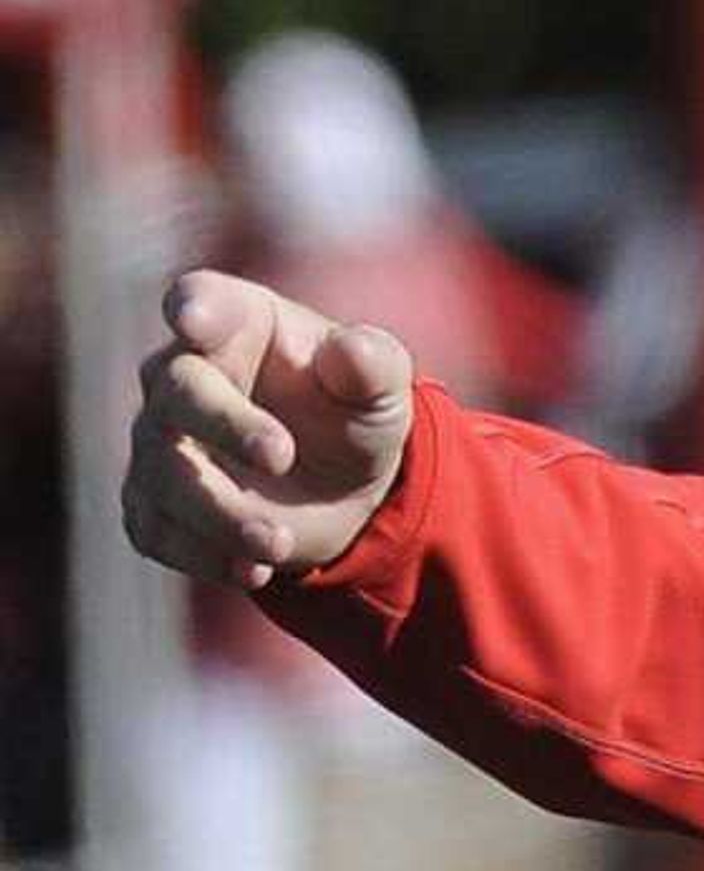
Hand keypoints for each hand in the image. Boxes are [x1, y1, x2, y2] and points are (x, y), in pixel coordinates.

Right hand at [125, 271, 416, 588]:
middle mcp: (183, 375)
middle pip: (178, 391)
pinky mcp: (155, 503)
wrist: (344, 490)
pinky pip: (155, 530)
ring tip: (279, 544)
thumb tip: (350, 351)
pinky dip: (201, 555)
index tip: (193, 319)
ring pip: (164, 472)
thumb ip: (372, 364)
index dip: (195, 307)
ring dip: (220, 512)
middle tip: (282, 456)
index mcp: (236, 325)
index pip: (204, 299)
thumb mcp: (382, 389)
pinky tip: (251, 571)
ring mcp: (161, 441)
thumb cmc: (353, 413)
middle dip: (225, 424)